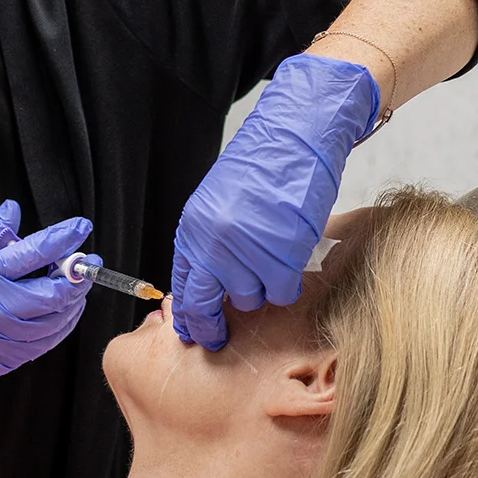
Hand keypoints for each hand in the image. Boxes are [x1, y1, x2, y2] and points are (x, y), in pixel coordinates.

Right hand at [0, 200, 93, 422]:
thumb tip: (13, 211)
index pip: (34, 253)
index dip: (63, 238)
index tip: (80, 227)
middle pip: (56, 292)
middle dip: (77, 274)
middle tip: (85, 260)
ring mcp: (3, 339)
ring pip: (58, 320)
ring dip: (75, 300)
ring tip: (75, 283)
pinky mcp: (7, 360)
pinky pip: (48, 342)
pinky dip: (62, 323)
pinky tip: (64, 309)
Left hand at [170, 54, 379, 349]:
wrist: (295, 139)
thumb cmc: (263, 165)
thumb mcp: (219, 202)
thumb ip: (211, 241)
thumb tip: (212, 280)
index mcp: (193, 229)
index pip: (182, 285)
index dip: (187, 313)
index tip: (192, 331)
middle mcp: (213, 245)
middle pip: (204, 303)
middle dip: (210, 326)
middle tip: (218, 339)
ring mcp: (245, 254)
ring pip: (249, 299)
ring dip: (261, 287)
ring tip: (271, 256)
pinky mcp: (280, 259)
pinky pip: (280, 293)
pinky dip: (287, 283)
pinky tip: (290, 257)